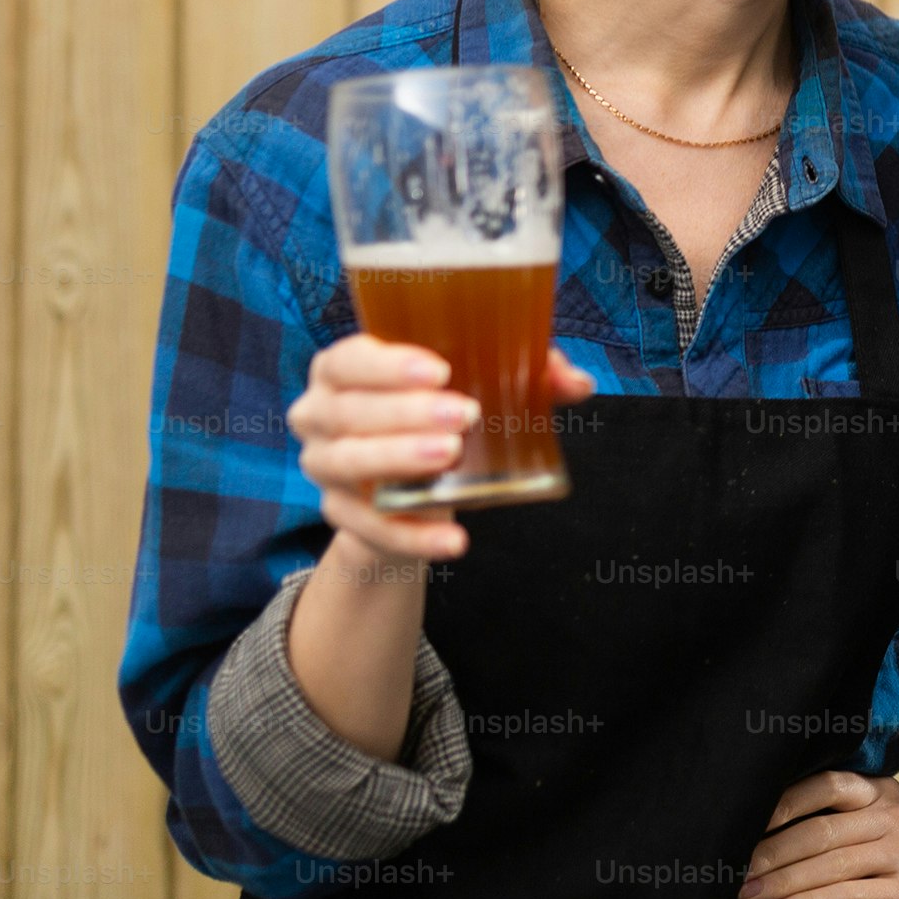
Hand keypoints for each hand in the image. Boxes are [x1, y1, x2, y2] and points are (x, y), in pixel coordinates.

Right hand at [286, 334, 596, 561]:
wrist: (410, 493)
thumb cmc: (441, 415)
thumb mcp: (482, 389)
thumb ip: (528, 377)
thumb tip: (577, 382)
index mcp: (344, 370)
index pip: (347, 359)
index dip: (386, 364)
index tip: (441, 370)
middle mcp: (321, 415)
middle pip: (348, 411)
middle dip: (405, 412)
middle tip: (464, 415)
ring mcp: (324, 467)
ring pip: (347, 462)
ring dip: (398, 458)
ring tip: (451, 455)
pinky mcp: (341, 516)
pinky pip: (369, 530)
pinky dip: (413, 536)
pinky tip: (454, 539)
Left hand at [742, 770, 898, 898]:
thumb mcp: (876, 834)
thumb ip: (836, 825)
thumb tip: (758, 834)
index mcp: (882, 793)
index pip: (828, 784)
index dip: (783, 802)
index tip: (740, 822)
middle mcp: (895, 816)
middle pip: (821, 829)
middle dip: (769, 852)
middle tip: (729, 872)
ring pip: (830, 864)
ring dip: (780, 882)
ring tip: (744, 896)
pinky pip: (847, 896)